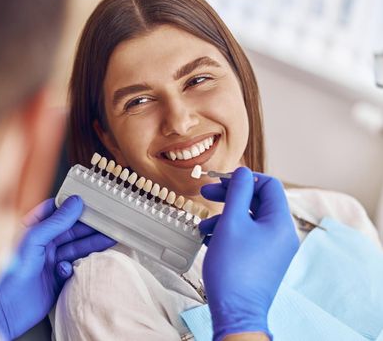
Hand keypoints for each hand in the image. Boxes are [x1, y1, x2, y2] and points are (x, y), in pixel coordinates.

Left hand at [0, 195, 115, 339]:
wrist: (4, 310)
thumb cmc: (9, 272)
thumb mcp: (34, 239)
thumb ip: (56, 221)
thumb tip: (74, 203)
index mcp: (31, 229)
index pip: (55, 211)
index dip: (72, 206)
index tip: (90, 202)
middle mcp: (40, 243)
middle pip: (70, 229)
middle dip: (88, 226)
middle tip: (107, 222)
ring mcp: (49, 261)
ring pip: (75, 247)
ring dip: (90, 243)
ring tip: (108, 238)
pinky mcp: (55, 279)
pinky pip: (73, 267)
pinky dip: (75, 266)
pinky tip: (69, 268)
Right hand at [199, 167, 298, 340]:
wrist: (236, 312)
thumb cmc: (233, 269)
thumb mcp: (231, 224)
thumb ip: (237, 193)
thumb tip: (242, 172)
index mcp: (280, 223)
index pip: (269, 185)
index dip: (244, 178)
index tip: (221, 180)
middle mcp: (281, 234)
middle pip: (257, 202)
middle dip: (229, 196)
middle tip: (205, 193)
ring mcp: (272, 249)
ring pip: (248, 220)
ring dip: (224, 217)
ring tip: (203, 226)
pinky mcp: (261, 261)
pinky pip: (246, 237)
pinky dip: (228, 233)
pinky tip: (209, 239)